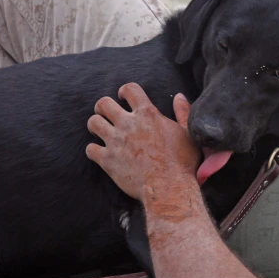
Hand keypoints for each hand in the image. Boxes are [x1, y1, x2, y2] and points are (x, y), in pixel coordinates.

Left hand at [85, 83, 200, 201]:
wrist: (169, 187)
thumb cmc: (183, 162)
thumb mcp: (188, 133)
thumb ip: (183, 112)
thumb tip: (180, 97)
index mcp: (148, 114)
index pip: (130, 89)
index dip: (124, 91)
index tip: (123, 97)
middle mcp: (128, 124)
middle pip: (103, 103)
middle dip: (103, 107)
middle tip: (107, 114)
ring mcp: (116, 142)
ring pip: (93, 123)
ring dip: (96, 125)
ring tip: (101, 131)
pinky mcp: (108, 160)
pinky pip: (90, 149)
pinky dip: (93, 150)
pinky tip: (100, 153)